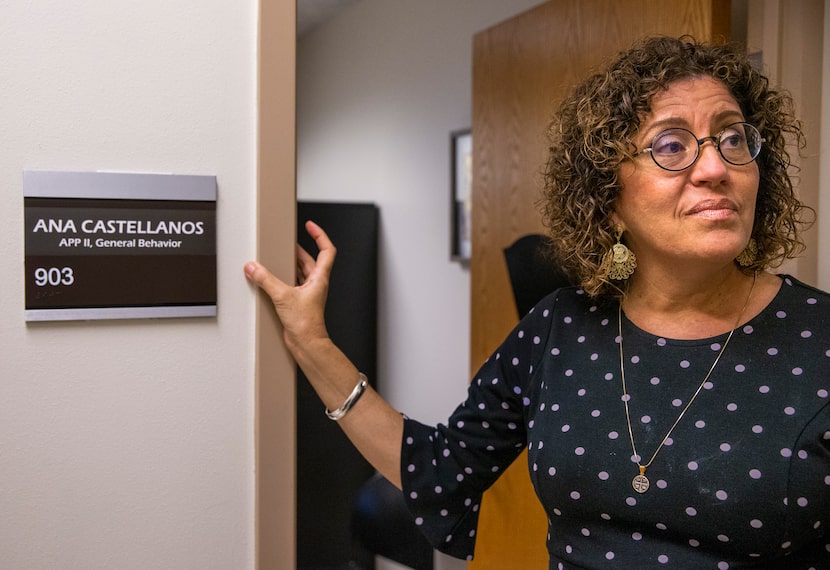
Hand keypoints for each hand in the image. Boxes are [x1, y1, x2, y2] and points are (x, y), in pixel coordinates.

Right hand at [244, 220, 334, 350]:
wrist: (306, 343)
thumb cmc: (307, 324)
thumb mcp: (283, 296)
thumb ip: (266, 280)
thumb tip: (254, 268)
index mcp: (320, 277)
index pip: (327, 250)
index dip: (320, 235)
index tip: (310, 226)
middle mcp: (315, 283)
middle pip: (309, 259)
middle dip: (297, 249)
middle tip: (286, 240)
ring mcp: (307, 293)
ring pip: (298, 272)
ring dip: (288, 264)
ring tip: (275, 257)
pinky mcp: (297, 302)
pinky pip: (289, 284)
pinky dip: (280, 279)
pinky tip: (269, 279)